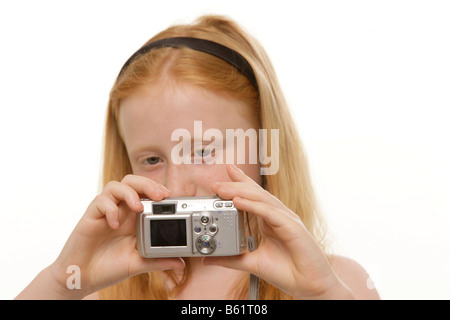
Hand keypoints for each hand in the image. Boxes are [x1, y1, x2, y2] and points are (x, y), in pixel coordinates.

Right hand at [50, 175, 184, 298]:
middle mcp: (121, 210)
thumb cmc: (109, 267)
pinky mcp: (91, 216)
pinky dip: (110, 209)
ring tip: (138, 207)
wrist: (83, 278)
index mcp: (134, 217)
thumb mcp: (138, 264)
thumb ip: (158, 261)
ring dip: (129, 193)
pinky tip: (115, 225)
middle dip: (147, 184)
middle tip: (159, 195)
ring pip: (116, 186)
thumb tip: (181, 262)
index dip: (158, 190)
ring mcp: (105, 211)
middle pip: (133, 182)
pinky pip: (100, 202)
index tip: (170, 197)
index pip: (146, 193)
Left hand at [206, 165, 352, 298]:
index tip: (226, 171)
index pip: (253, 196)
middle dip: (235, 184)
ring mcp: (287, 220)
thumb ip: (231, 259)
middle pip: (255, 193)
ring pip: (262, 199)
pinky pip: (270, 213)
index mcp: (270, 221)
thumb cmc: (287, 273)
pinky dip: (254, 206)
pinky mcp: (293, 228)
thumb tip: (208, 258)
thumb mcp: (252, 263)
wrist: (310, 287)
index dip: (241, 182)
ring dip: (240, 192)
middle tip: (217, 182)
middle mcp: (279, 216)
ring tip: (222, 188)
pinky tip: (238, 201)